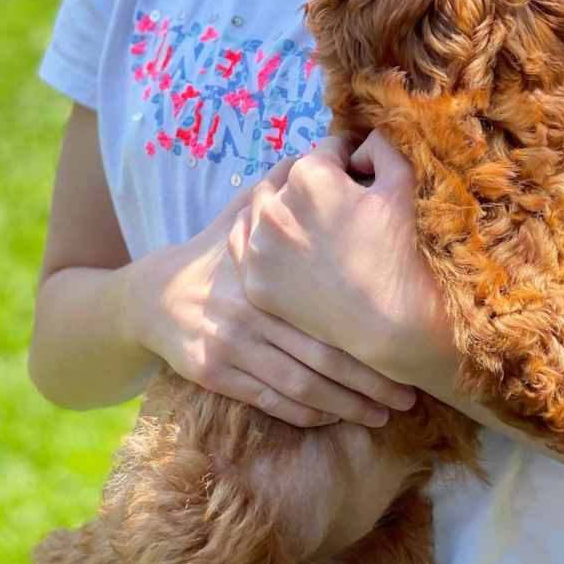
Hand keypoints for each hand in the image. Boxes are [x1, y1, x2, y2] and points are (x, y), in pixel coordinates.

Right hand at [125, 181, 414, 428]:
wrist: (154, 294)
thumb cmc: (218, 250)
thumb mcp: (246, 213)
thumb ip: (286, 188)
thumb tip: (331, 147)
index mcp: (267, 271)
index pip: (330, 309)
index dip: (371, 335)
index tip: (407, 348)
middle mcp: (250, 309)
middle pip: (323, 354)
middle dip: (371, 381)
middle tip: (409, 396)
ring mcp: (230, 344)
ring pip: (300, 384)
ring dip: (347, 405)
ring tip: (385, 415)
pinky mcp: (213, 372)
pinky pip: (269, 399)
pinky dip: (306, 412)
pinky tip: (335, 416)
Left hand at [227, 129, 455, 389]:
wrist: (392, 324)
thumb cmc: (402, 252)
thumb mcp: (402, 183)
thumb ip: (380, 146)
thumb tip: (359, 145)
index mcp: (311, 176)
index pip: (327, 150)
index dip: (349, 161)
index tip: (360, 178)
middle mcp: (276, 207)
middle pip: (291, 176)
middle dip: (314, 183)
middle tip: (338, 205)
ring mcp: (261, 247)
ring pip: (264, 205)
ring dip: (285, 206)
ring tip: (312, 224)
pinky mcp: (255, 281)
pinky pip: (244, 241)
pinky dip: (261, 235)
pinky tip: (285, 242)